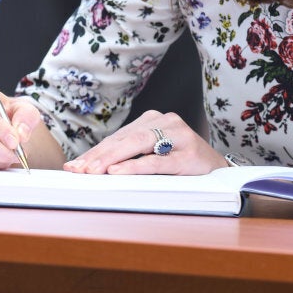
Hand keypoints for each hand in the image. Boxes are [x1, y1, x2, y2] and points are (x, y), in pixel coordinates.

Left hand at [63, 110, 226, 175]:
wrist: (219, 171)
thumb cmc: (181, 163)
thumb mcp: (152, 155)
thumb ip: (127, 156)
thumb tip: (89, 166)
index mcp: (153, 120)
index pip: (117, 137)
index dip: (94, 151)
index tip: (73, 165)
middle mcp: (165, 121)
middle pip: (124, 140)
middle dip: (98, 156)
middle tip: (78, 171)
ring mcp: (178, 135)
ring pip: (137, 146)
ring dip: (111, 160)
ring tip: (93, 172)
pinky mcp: (187, 154)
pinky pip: (156, 161)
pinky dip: (135, 167)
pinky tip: (118, 172)